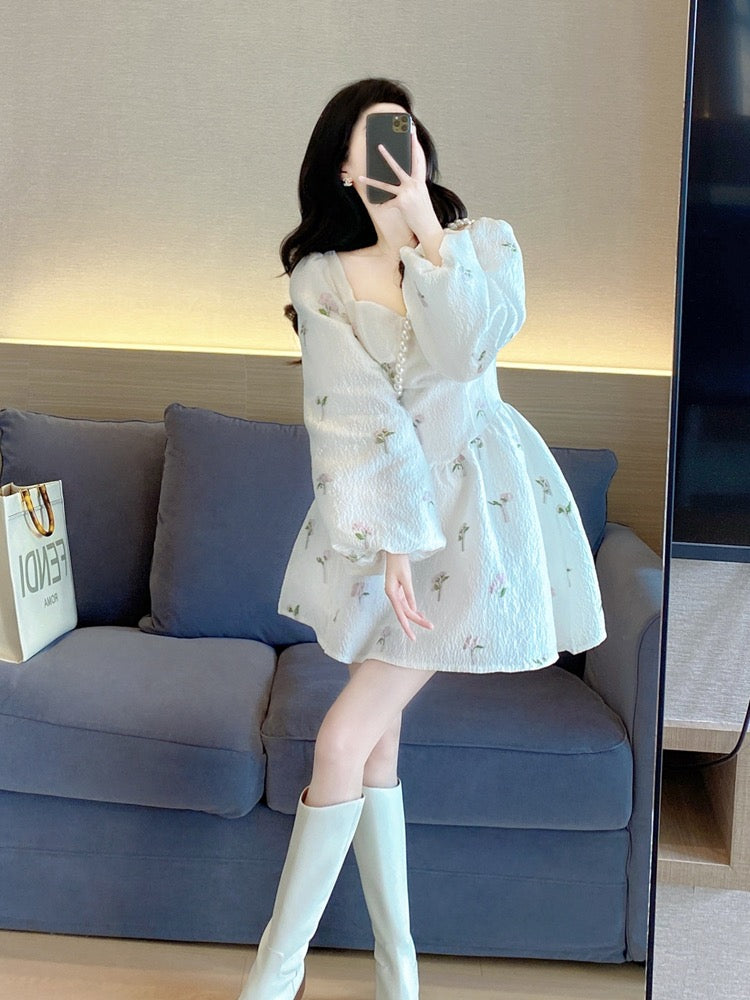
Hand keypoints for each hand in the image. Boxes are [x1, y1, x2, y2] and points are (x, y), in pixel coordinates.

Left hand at [358, 124, 440, 240]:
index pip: (418, 159)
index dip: (415, 145)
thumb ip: (411, 184)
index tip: (412, 132)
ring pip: (386, 186)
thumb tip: (396, 178)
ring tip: (361, 176)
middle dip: (388, 156)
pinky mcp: (401, 203)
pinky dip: (383, 207)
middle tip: (379, 145)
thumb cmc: (423, 210)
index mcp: (420, 180)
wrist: (428, 226)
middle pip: (398, 167)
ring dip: (372, 181)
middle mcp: (414, 184)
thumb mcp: (420, 194)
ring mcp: (407, 193)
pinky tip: (379, 208)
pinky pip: (387, 204)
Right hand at [384, 551, 433, 640]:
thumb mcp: (406, 578)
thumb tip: (414, 609)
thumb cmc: (399, 562)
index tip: (413, 637)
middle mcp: (392, 595)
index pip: (401, 614)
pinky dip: (413, 608)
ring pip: (406, 609)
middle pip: (405, 613)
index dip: (407, 626)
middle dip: (417, 621)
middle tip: (430, 626)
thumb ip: (409, 594)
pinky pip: (406, 603)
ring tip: (427, 622)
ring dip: (416, 616)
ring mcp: (395, 593)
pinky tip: (420, 613)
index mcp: (391, 593)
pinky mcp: (398, 590)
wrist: (394, 551)